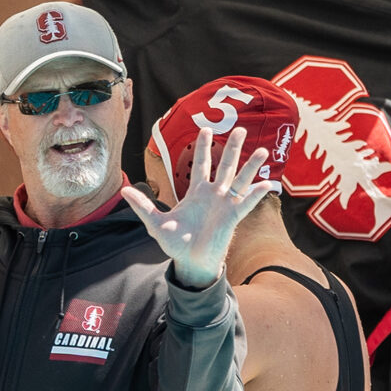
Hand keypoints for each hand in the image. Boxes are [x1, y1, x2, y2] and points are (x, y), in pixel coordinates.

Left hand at [122, 127, 274, 287]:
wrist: (189, 261)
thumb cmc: (175, 243)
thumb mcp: (155, 222)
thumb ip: (142, 205)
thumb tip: (123, 191)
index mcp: (196, 193)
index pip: (201, 165)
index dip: (203, 148)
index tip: (206, 129)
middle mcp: (213, 195)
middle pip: (225, 166)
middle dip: (232, 148)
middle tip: (240, 129)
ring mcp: (225, 205)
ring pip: (240, 180)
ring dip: (250, 166)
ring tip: (261, 150)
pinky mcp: (232, 217)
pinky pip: (246, 203)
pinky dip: (256, 194)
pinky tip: (266, 183)